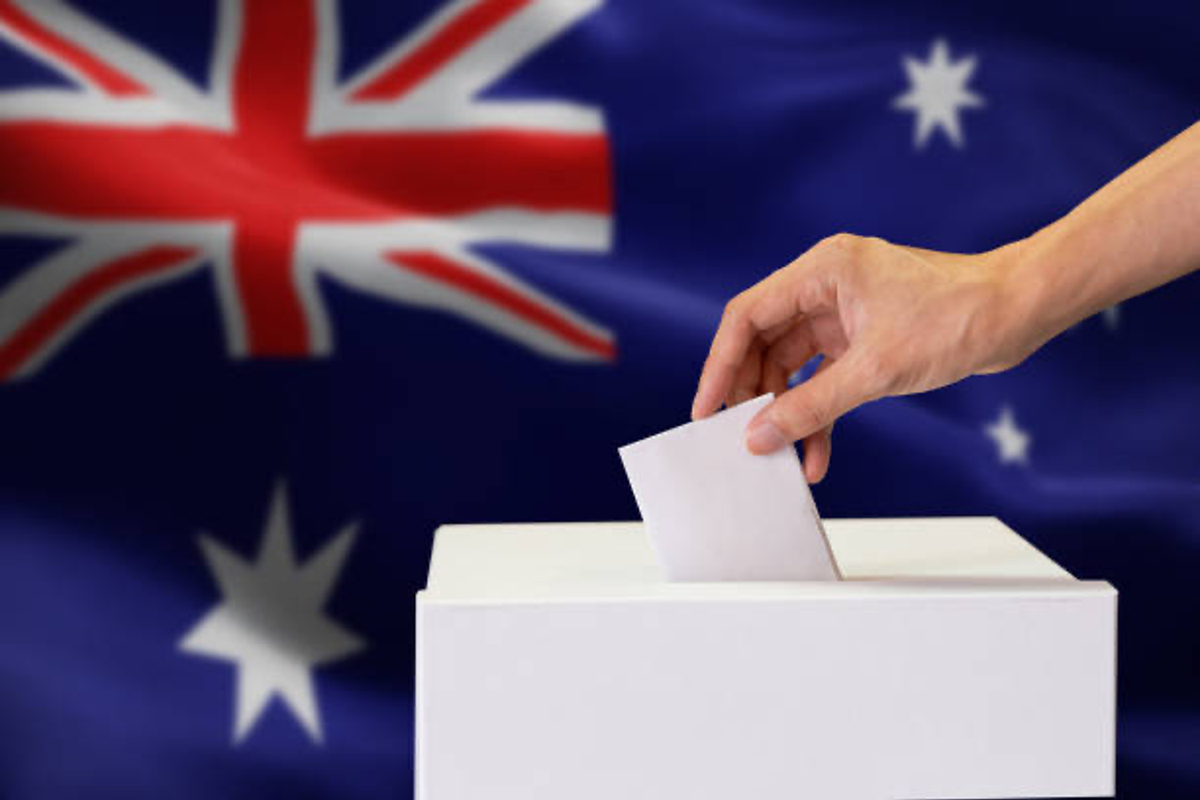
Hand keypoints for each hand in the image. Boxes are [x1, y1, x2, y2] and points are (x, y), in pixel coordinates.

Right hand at [691, 234, 1034, 481]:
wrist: (1022, 311)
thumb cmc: (959, 317)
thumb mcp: (876, 370)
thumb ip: (811, 406)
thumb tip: (759, 436)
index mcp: (822, 270)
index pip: (748, 317)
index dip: (719, 366)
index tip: (705, 410)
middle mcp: (826, 284)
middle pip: (765, 344)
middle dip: (755, 396)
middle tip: (747, 438)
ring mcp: (845, 311)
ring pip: (793, 366)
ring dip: (790, 412)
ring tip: (787, 456)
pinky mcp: (864, 336)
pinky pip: (826, 378)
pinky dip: (821, 411)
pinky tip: (819, 451)